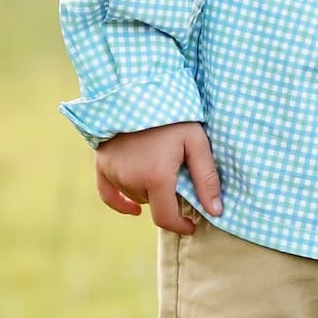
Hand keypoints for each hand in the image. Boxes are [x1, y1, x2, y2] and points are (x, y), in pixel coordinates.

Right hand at [94, 122, 221, 234]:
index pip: (166, 218)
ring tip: (159, 167)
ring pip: (135, 196)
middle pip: (152, 204)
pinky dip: (120, 202)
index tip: (191, 225)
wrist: (137, 90)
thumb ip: (207, 178)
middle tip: (178, 177)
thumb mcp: (196, 142)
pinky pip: (108, 195)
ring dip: (149, 191)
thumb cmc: (172, 116)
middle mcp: (131, 180)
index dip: (180, 226)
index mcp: (156, 178)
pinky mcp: (102, 165)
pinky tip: (134, 208)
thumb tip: (216, 211)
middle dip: (167, 198)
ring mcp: (113, 173)